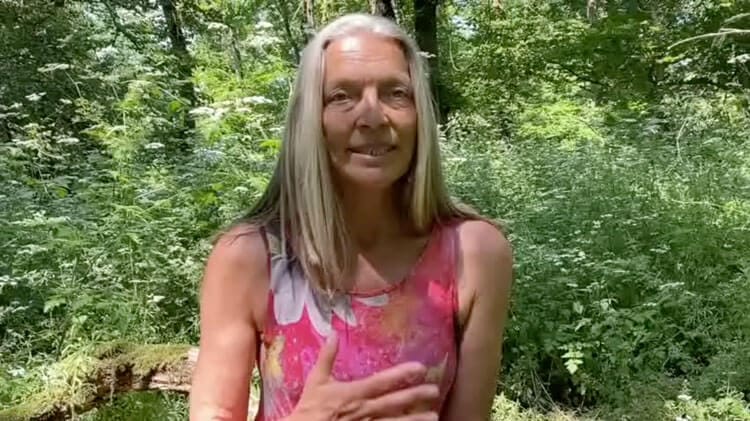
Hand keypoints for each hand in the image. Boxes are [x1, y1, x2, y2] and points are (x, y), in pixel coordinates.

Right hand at [286, 333, 438, 420]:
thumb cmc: (309, 409)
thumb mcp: (316, 381)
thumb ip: (327, 357)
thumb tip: (333, 333)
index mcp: (354, 393)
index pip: (382, 382)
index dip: (402, 374)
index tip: (420, 368)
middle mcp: (364, 410)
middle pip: (394, 403)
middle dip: (415, 396)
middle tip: (434, 391)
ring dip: (414, 420)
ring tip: (434, 417)